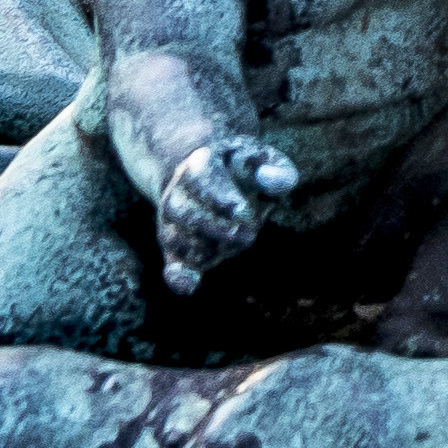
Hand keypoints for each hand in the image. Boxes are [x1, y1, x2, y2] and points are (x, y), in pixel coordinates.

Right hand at [153, 136, 298, 290]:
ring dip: (206, 247)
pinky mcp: (173, 242)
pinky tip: (189, 287)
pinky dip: (178, 275)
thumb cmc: (246, 168)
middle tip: (249, 234)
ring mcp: (171, 217)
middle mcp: (178, 189)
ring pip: (175, 236)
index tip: (243, 210)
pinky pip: (170, 260)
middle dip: (217, 227)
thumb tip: (270, 180)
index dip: (221, 195)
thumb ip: (278, 169)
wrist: (210, 172)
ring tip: (239, 244)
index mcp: (200, 162)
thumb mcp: (266, 160)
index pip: (203, 177)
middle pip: (186, 211)